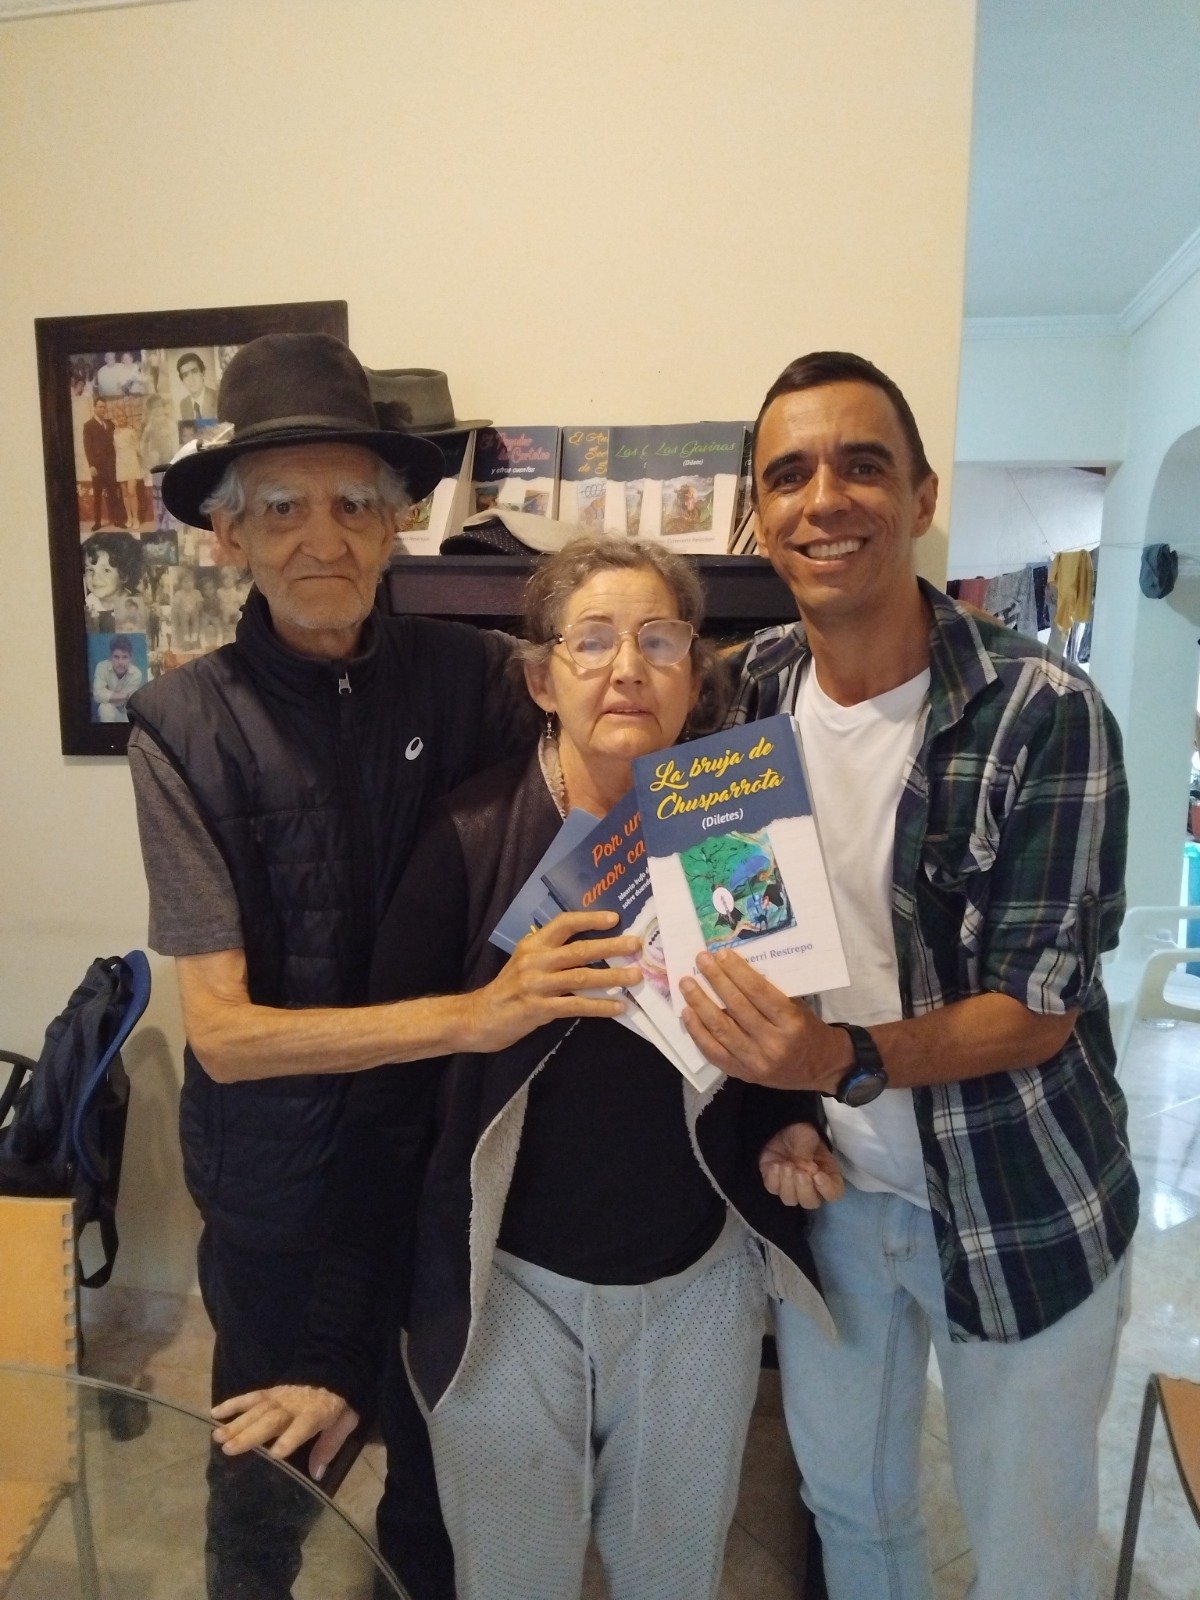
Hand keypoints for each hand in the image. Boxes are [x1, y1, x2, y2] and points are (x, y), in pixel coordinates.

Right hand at [211, 1384, 358, 1479]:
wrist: (334, 1372)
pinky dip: (233, 1403)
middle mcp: (293, 1405)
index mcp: (316, 1413)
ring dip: (236, 1423)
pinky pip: (251, 1397)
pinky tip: (215, 1413)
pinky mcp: (271, 1392)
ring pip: (257, 1410)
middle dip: (251, 1434)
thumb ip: (329, 1447)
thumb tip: (316, 1474)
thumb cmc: (339, 1406)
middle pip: (272, 1419)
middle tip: (229, 1449)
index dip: (290, 1438)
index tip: (275, 1453)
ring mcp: (280, 1397)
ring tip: (217, 1436)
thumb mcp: (345, 1424)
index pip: (303, 1425)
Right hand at [458, 911, 641, 1052]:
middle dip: (611, 946)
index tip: (614, 918)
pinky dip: (600, 1005)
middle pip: (579, 949)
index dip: (590, 918)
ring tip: (635, 976)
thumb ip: (551, 954)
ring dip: (612, 976)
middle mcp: (535, 960)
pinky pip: (576, 1005)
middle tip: (636, 944)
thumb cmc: (508, 989)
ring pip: (581, 976)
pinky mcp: (539, 1008)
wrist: (479, 1017)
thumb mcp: (525, 962)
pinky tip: (618, 1007)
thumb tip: (591, 949)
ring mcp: (536, 985)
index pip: (564, 923)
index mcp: (533, 944)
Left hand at [679, 950, 850, 1091]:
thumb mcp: (797, 1007)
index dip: (737, 972)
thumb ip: (770, 993)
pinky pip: (713, 1052)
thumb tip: (734, 969)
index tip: (721, 954)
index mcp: (791, 1023)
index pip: (759, 992)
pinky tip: (688, 1013)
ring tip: (687, 984)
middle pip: (737, 1008)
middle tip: (701, 961)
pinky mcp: (743, 1074)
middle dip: (716, 981)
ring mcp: (756, 1062)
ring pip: (721, 1030)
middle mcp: (773, 1044)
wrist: (821, 1068)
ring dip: (700, 1004)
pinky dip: (697, 1032)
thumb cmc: (807, 1030)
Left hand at [759, 1121, 843, 1207]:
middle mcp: (811, 1186)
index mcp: (827, 1175)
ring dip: (788, 1185)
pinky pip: (773, 1189)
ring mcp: (791, 1186)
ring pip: (790, 1200)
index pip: (834, 1193)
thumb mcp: (808, 1137)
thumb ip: (807, 1154)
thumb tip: (807, 1170)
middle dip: (804, 1190)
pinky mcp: (774, 1182)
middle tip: (799, 1172)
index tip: (817, 1175)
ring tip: (786, 1165)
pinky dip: (774, 1179)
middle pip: (811, 1202)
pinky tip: (775, 1165)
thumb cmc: (802, 1133)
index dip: (827, 1189)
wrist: (781, 1126)